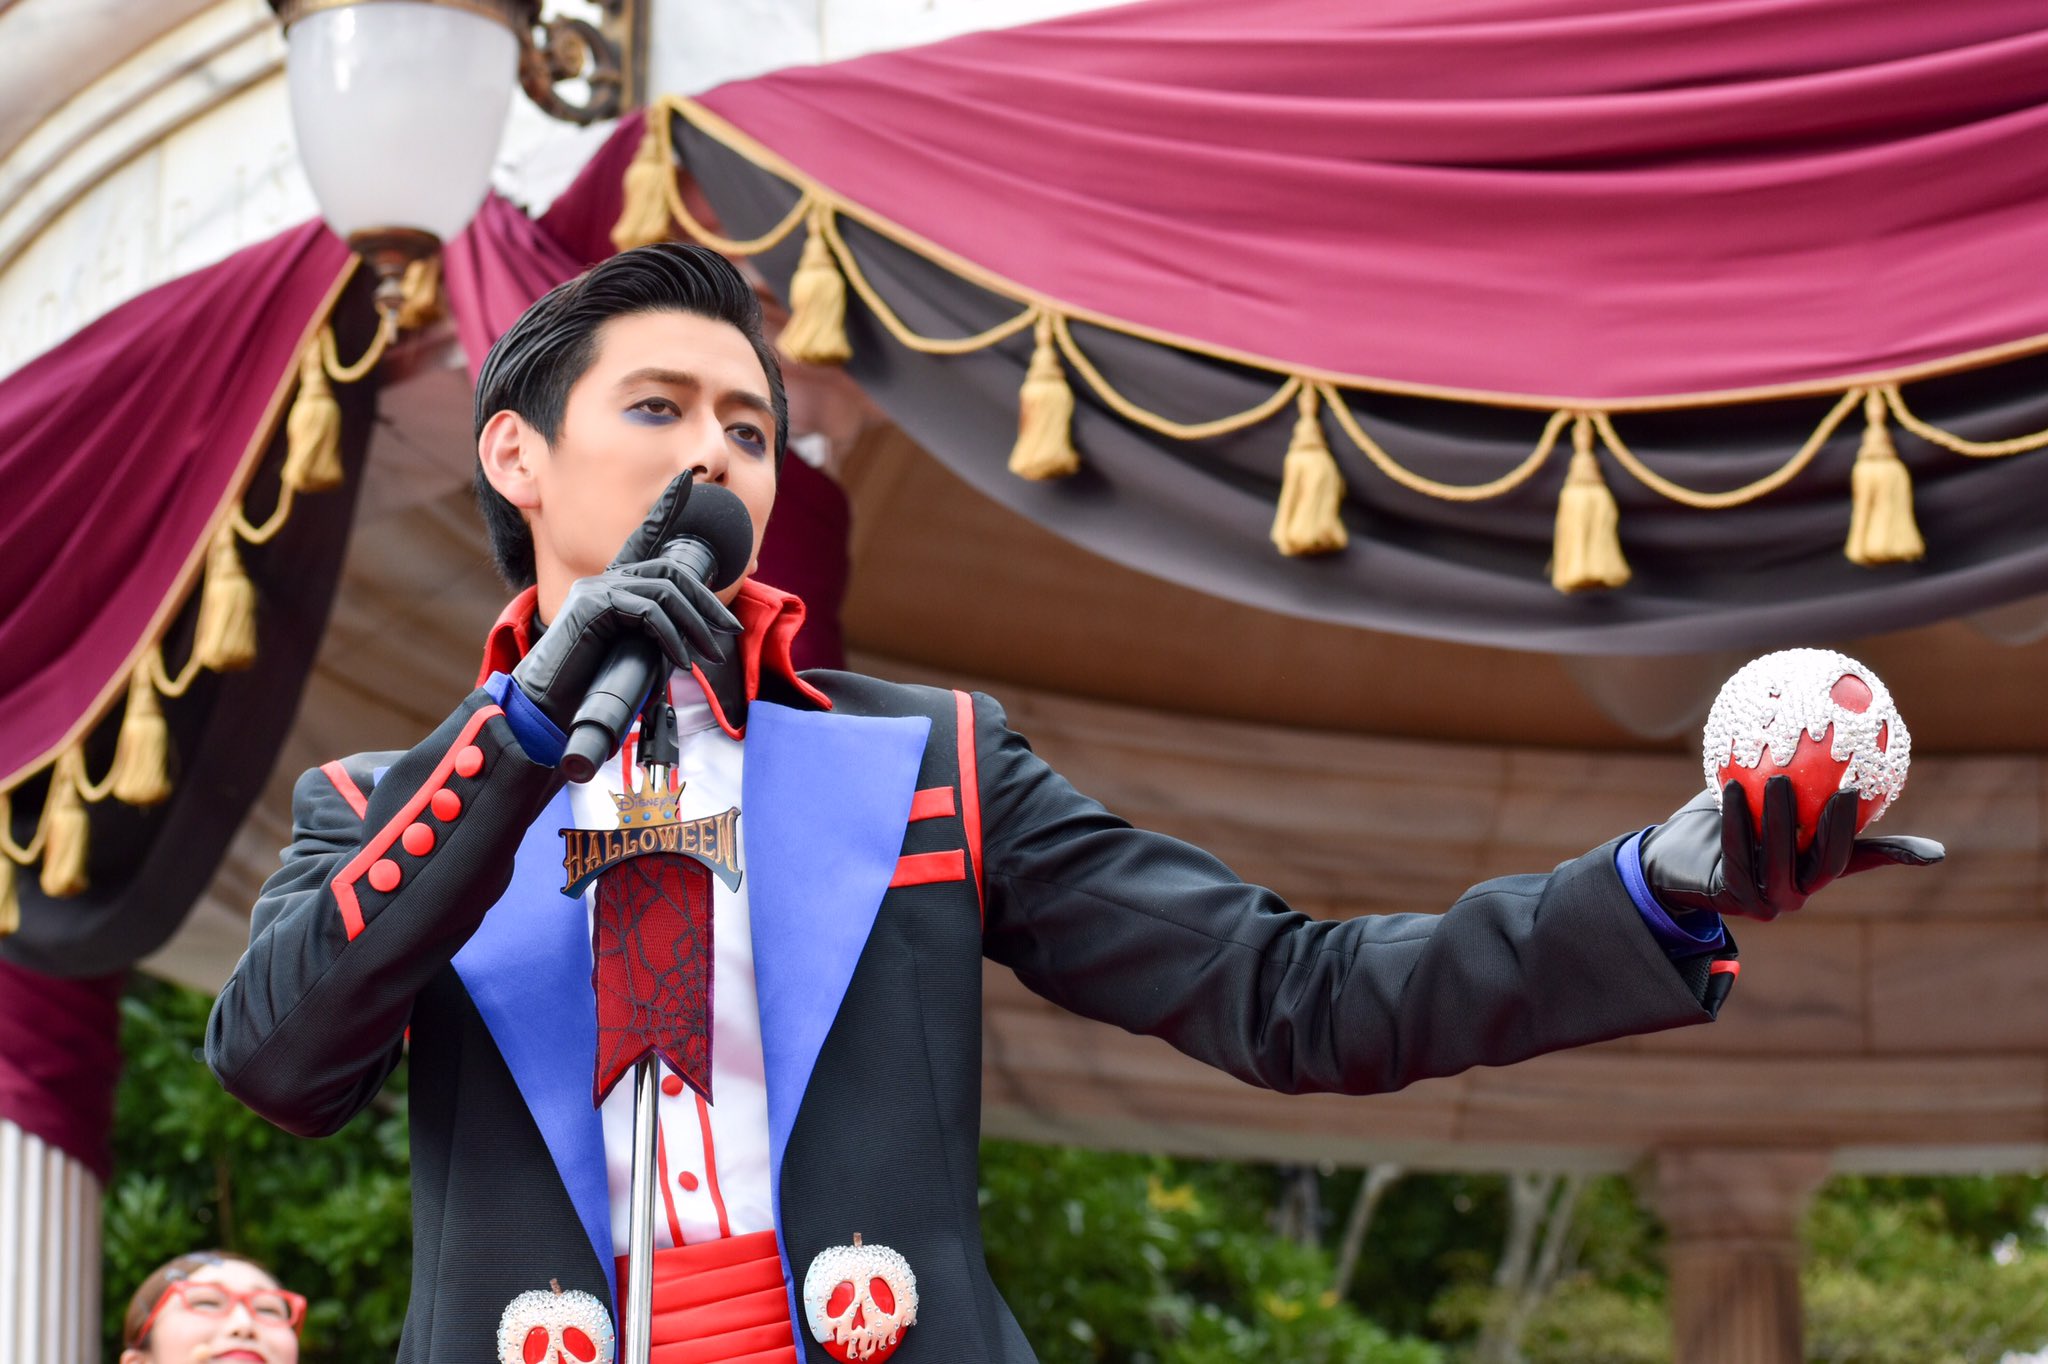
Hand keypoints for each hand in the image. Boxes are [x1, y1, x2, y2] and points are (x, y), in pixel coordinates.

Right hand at [510, 472, 741, 731]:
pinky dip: (671, 637)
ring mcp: (596, 589)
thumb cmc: (590, 683)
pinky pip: (648, 612)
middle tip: (730, 630)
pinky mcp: (593, 606)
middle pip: (671, 571)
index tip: (689, 479)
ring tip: (712, 656)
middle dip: (707, 601)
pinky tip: (681, 661)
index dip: (667, 506)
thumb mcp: (631, 648)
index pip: (645, 536)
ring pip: (665, 592)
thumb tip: (696, 629)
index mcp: (614, 584)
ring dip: (696, 626)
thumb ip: (655, 629)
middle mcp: (604, 578)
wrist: (549, 706)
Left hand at [1640, 776, 1943, 920]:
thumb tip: (1842, 751)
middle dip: (1836, 828)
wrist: (1673, 858)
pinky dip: (1736, 820)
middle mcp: (1795, 891)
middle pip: (1825, 865)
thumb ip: (1800, 790)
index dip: (1889, 848)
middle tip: (1842, 787)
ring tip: (1780, 780)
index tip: (1893, 814)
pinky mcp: (1733, 898)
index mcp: (1809, 872)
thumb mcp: (1765, 804)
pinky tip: (1733, 787)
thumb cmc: (1727, 820)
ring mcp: (1766, 901)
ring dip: (1781, 820)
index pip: (1853, 858)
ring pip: (1779, 862)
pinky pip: (1737, 855)